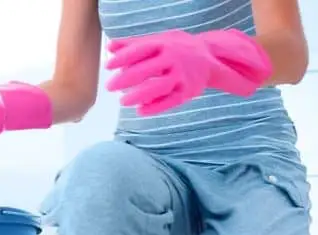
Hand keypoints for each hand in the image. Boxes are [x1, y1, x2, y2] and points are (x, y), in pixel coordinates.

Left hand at [105, 30, 269, 115]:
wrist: (209, 56)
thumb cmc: (175, 48)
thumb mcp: (157, 42)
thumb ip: (133, 45)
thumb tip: (110, 47)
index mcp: (164, 44)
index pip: (141, 50)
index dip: (123, 58)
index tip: (108, 66)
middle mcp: (174, 59)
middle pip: (147, 69)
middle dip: (126, 78)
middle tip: (109, 87)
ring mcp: (182, 75)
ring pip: (158, 87)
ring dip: (139, 95)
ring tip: (123, 101)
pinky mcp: (188, 91)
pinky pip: (170, 101)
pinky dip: (155, 107)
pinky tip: (140, 111)